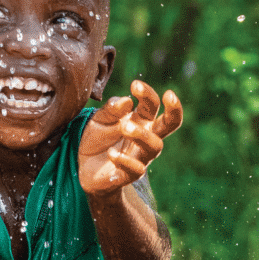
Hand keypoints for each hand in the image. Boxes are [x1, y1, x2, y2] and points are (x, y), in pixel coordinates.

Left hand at [79, 80, 182, 197]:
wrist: (85, 169)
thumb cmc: (97, 140)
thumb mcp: (98, 120)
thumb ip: (111, 110)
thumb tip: (127, 100)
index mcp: (140, 120)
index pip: (151, 105)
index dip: (147, 93)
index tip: (135, 84)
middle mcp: (146, 137)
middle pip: (169, 124)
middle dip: (174, 111)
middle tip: (169, 96)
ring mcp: (140, 157)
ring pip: (155, 146)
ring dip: (142, 135)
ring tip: (124, 126)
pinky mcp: (129, 175)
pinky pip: (136, 170)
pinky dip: (124, 161)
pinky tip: (111, 154)